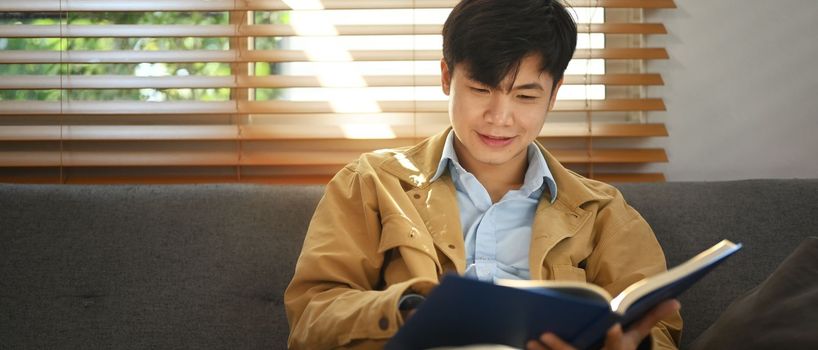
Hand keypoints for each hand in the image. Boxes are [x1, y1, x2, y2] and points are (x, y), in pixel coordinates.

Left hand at [525, 299, 680, 349]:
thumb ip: (651, 318)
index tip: (612, 325)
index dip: (616, 338)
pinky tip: (529, 344)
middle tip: (547, 335)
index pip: (621, 344)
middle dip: (566, 348)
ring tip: (532, 340)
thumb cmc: (621, 349)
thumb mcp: (635, 337)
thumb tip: (675, 300)